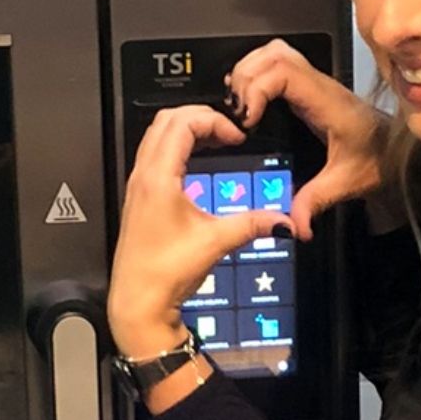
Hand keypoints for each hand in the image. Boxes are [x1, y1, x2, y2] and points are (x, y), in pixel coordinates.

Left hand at [110, 105, 291, 359]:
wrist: (138, 302)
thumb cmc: (164, 273)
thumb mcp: (215, 242)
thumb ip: (252, 224)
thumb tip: (284, 220)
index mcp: (158, 178)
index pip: (182, 123)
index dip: (214, 121)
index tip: (236, 137)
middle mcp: (142, 176)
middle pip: (166, 120)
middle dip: (200, 117)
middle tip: (226, 131)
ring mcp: (137, 186)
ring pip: (156, 135)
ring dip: (185, 129)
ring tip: (214, 141)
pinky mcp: (138, 199)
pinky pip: (153, 155)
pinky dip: (175, 147)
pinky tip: (195, 164)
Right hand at [226, 39, 388, 240]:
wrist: (397, 151)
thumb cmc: (376, 159)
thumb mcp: (345, 183)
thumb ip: (315, 201)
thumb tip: (294, 226)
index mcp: (326, 102)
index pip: (283, 72)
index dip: (255, 89)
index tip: (246, 118)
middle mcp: (319, 86)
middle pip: (273, 54)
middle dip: (245, 78)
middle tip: (237, 112)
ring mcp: (314, 83)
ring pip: (274, 53)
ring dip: (249, 71)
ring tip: (240, 103)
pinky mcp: (309, 88)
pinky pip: (278, 64)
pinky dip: (257, 74)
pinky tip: (251, 100)